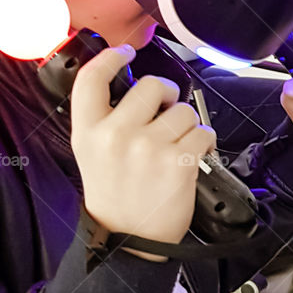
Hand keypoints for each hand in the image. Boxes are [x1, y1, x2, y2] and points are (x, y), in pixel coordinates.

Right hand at [70, 44, 215, 260]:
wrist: (128, 239)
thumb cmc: (114, 193)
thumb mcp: (90, 151)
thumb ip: (104, 116)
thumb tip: (133, 81)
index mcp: (88, 130)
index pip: (92, 78)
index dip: (111, 57)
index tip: (124, 54)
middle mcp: (117, 134)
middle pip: (152, 85)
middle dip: (166, 95)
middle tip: (164, 113)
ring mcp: (149, 147)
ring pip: (184, 109)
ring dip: (186, 123)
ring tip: (174, 144)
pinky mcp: (179, 161)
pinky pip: (204, 131)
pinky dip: (203, 141)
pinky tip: (189, 155)